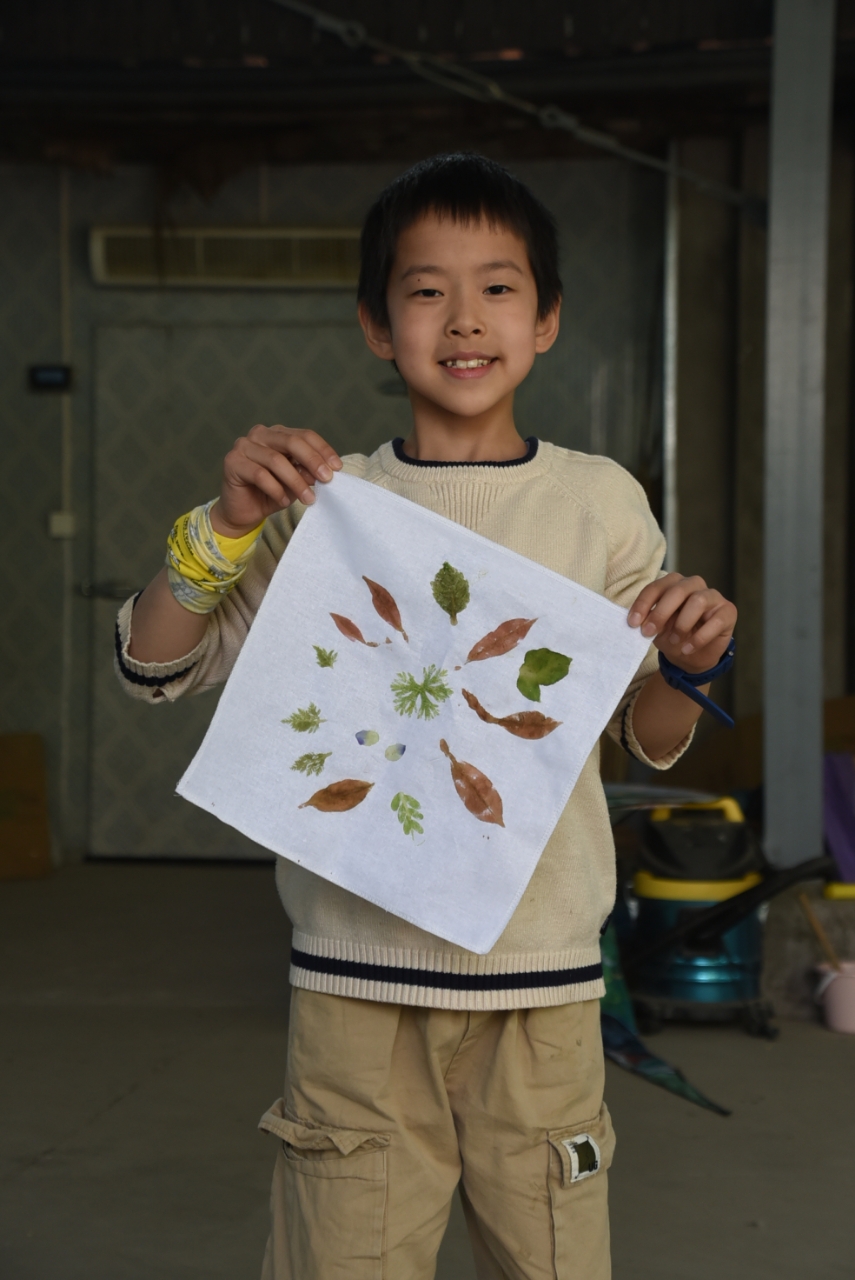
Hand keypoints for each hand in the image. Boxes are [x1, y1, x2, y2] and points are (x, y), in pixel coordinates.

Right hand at [212, 425, 341, 536]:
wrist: (243, 512)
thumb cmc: (270, 494)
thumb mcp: (295, 482)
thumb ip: (306, 473)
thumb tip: (324, 472)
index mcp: (277, 434)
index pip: (304, 435)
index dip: (323, 450)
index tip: (337, 467)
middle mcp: (260, 434)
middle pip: (291, 442)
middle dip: (312, 461)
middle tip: (326, 479)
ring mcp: (244, 445)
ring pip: (276, 460)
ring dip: (296, 481)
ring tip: (308, 499)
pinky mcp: (232, 462)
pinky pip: (260, 475)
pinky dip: (276, 489)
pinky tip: (283, 501)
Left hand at [627, 573, 735, 674]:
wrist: (692, 656)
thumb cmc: (673, 636)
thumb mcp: (656, 629)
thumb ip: (649, 621)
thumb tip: (639, 621)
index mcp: (673, 584)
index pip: (656, 587)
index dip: (643, 604)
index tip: (633, 623)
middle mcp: (693, 585)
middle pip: (677, 590)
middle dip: (660, 612)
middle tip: (649, 633)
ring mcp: (713, 596)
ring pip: (698, 601)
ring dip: (682, 624)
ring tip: (674, 640)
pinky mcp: (728, 611)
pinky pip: (715, 621)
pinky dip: (699, 638)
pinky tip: (688, 649)